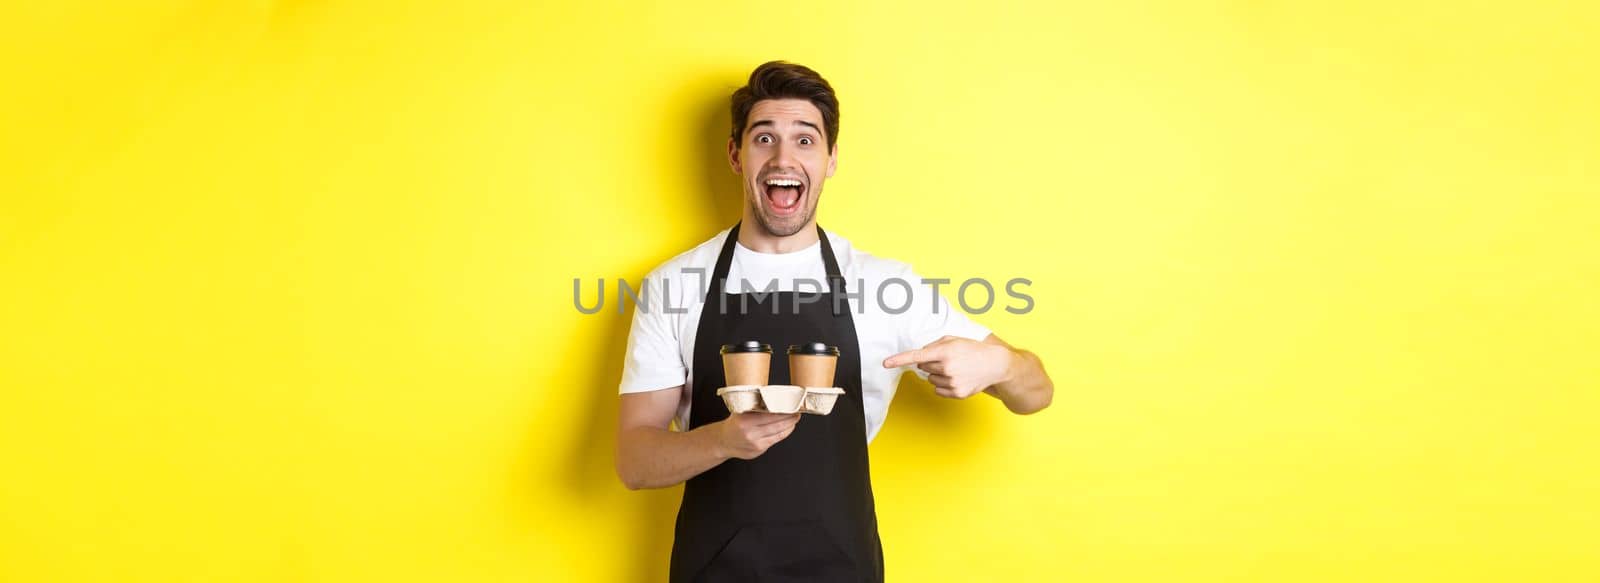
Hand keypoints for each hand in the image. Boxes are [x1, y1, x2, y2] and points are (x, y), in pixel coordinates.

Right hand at [715, 412, 800, 459]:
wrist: (723, 441)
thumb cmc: (734, 424)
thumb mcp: (739, 411)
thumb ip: (754, 406)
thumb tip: (774, 397)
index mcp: (744, 420)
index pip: (770, 414)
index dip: (783, 410)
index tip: (791, 405)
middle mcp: (749, 432)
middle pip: (777, 423)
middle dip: (790, 417)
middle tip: (797, 410)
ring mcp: (754, 443)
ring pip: (778, 433)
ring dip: (790, 425)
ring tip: (795, 418)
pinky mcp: (758, 450)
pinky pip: (775, 440)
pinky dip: (784, 433)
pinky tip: (789, 427)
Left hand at [883, 335, 1013, 398]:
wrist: (995, 365)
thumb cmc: (972, 350)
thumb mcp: (953, 340)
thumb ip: (934, 345)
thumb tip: (920, 357)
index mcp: (945, 352)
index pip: (916, 356)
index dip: (899, 360)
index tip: (885, 363)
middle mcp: (947, 367)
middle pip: (923, 367)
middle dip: (931, 363)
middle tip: (948, 360)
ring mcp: (952, 382)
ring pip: (930, 379)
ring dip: (938, 374)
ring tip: (956, 369)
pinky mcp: (957, 393)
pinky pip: (938, 390)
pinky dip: (944, 385)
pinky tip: (958, 378)